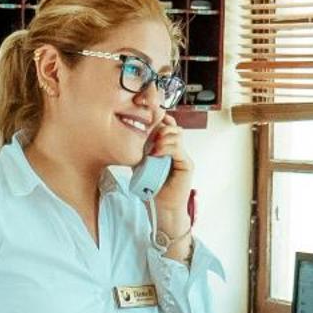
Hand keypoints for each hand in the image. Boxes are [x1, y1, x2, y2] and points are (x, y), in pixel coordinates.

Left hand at [146, 111, 193, 234]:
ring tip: (153, 145)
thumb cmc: (151, 186)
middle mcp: (175, 146)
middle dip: (160, 122)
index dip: (157, 114)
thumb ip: (138, 149)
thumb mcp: (140, 162)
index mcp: (165, 144)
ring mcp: (182, 154)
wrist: (162, 206)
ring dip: (163, 136)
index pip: (163, 123)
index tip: (145, 105)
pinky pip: (179, 149)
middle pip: (171, 124)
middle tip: (148, 126)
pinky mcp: (187, 164)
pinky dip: (167, 148)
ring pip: (176, 134)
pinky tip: (156, 153)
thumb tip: (125, 132)